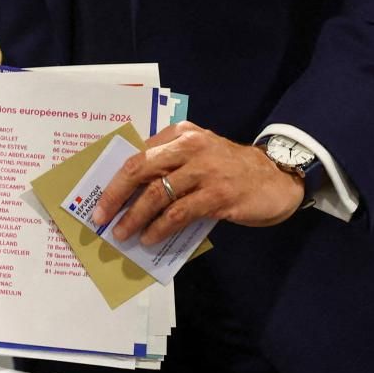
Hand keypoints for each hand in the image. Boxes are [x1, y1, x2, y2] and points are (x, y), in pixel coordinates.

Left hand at [90, 121, 304, 245]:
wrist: (276, 178)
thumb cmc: (229, 169)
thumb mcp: (198, 155)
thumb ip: (169, 163)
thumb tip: (129, 190)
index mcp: (180, 134)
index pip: (138, 153)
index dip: (115, 177)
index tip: (97, 196)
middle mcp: (190, 146)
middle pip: (140, 169)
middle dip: (115, 195)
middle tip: (101, 216)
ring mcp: (204, 171)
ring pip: (157, 194)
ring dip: (135, 218)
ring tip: (123, 234)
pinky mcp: (218, 196)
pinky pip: (179, 214)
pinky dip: (160, 228)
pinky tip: (150, 238)